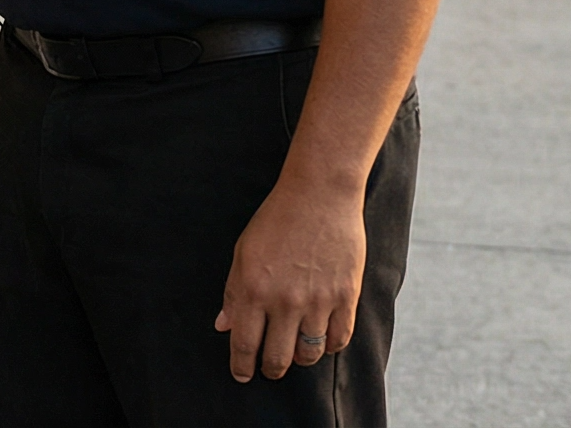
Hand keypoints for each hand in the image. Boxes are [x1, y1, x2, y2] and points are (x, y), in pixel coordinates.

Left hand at [215, 177, 365, 381]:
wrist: (319, 196)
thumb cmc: (276, 221)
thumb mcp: (243, 253)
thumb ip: (234, 292)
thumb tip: (224, 326)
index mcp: (254, 289)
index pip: (245, 343)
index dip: (242, 365)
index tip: (241, 374)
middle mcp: (285, 301)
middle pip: (278, 357)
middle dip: (271, 369)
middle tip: (270, 369)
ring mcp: (318, 301)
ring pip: (309, 354)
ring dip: (300, 360)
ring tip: (295, 354)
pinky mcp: (346, 297)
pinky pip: (338, 339)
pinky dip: (328, 347)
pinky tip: (321, 342)